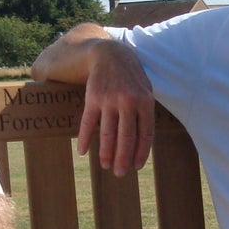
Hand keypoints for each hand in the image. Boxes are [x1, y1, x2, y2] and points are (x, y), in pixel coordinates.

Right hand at [77, 42, 155, 175]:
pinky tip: (83, 151)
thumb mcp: (145, 90)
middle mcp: (128, 101)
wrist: (110, 54)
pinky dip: (85, 138)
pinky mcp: (93, 97)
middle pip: (126, 137)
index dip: (141, 152)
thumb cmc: (131, 76)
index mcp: (145, 102)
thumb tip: (143, 142)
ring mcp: (110, 100)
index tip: (136, 166)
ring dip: (106, 153)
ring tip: (106, 166)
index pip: (145, 134)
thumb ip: (145, 113)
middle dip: (123, 158)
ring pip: (108, 133)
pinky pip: (88, 122)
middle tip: (120, 173)